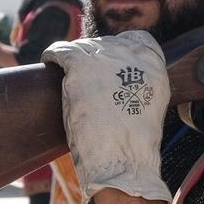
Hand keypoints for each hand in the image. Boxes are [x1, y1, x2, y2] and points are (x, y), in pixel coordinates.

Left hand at [42, 32, 171, 203]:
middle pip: (107, 44)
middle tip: (82, 75)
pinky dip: (53, 55)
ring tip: (63, 70)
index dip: (118, 51)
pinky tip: (48, 61)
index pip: (135, 41)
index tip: (106, 64)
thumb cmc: (133, 146)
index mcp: (154, 65)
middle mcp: (132, 55)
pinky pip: (62, 51)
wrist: (122, 162)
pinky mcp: (82, 65)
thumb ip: (138, 86)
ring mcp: (106, 58)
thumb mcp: (147, 106)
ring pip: (83, 47)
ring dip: (73, 58)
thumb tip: (120, 80)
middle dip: (94, 57)